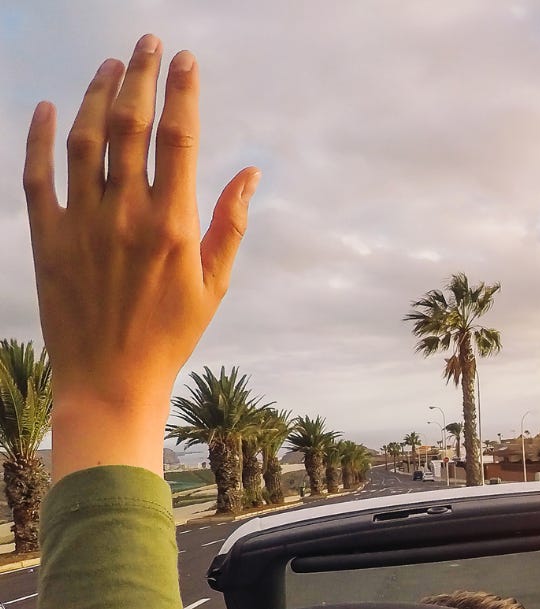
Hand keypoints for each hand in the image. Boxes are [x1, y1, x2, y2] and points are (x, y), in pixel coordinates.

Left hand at [23, 35, 257, 478]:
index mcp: (174, 226)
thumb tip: (249, 171)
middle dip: (140, 77)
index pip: (179, 141)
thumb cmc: (171, 336)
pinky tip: (51, 107)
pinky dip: (40, 136)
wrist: (109, 380)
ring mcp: (82, 223)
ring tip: (110, 66)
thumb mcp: (214, 285)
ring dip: (97, 95)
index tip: (186, 60)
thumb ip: (230, 224)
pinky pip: (37, 174)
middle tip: (147, 43)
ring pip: (85, 140)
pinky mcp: (47, 237)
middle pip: (130, 126)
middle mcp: (126, 216)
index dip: (182, 93)